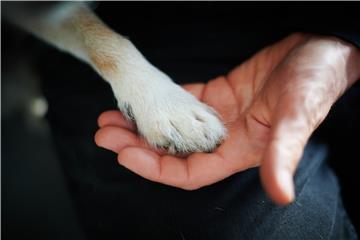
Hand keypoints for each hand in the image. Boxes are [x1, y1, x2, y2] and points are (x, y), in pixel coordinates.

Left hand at [95, 33, 359, 203]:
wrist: (318, 52)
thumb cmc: (314, 85)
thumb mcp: (296, 119)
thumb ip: (284, 155)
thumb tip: (281, 195)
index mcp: (238, 152)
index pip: (187, 172)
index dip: (154, 167)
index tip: (124, 153)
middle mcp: (224, 138)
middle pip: (171, 151)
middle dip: (136, 144)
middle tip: (105, 132)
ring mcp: (218, 116)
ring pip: (171, 126)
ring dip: (142, 123)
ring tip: (112, 116)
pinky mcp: (217, 94)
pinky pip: (182, 101)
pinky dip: (160, 101)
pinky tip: (141, 98)